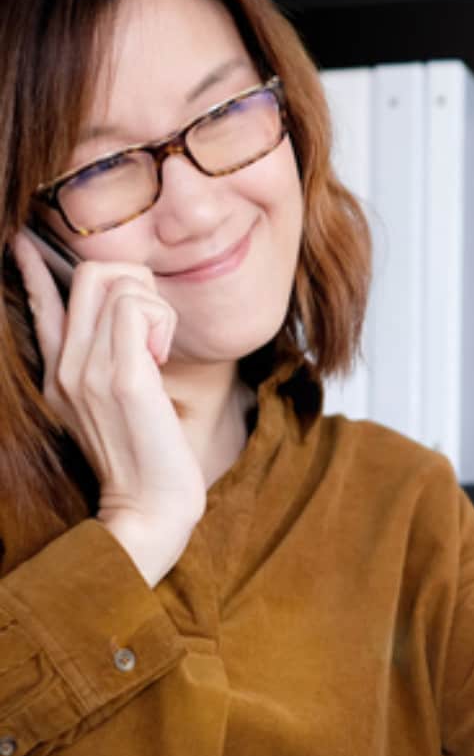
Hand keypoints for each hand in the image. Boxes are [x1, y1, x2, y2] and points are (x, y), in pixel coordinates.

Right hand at [11, 230, 204, 584]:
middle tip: (155, 331)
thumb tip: (127, 330)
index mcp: (60, 373)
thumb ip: (112, 367)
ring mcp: (90, 370)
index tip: (26, 245)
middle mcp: (67, 367)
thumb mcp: (118, 408)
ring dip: (156, 307)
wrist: (148, 510)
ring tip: (160, 352)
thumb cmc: (149, 461)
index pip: (41, 303)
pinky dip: (163, 322)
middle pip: (92, 273)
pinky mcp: (123, 378)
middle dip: (137, 284)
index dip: (36, 268)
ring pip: (119, 283)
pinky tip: (164, 359)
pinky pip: (138, 309)